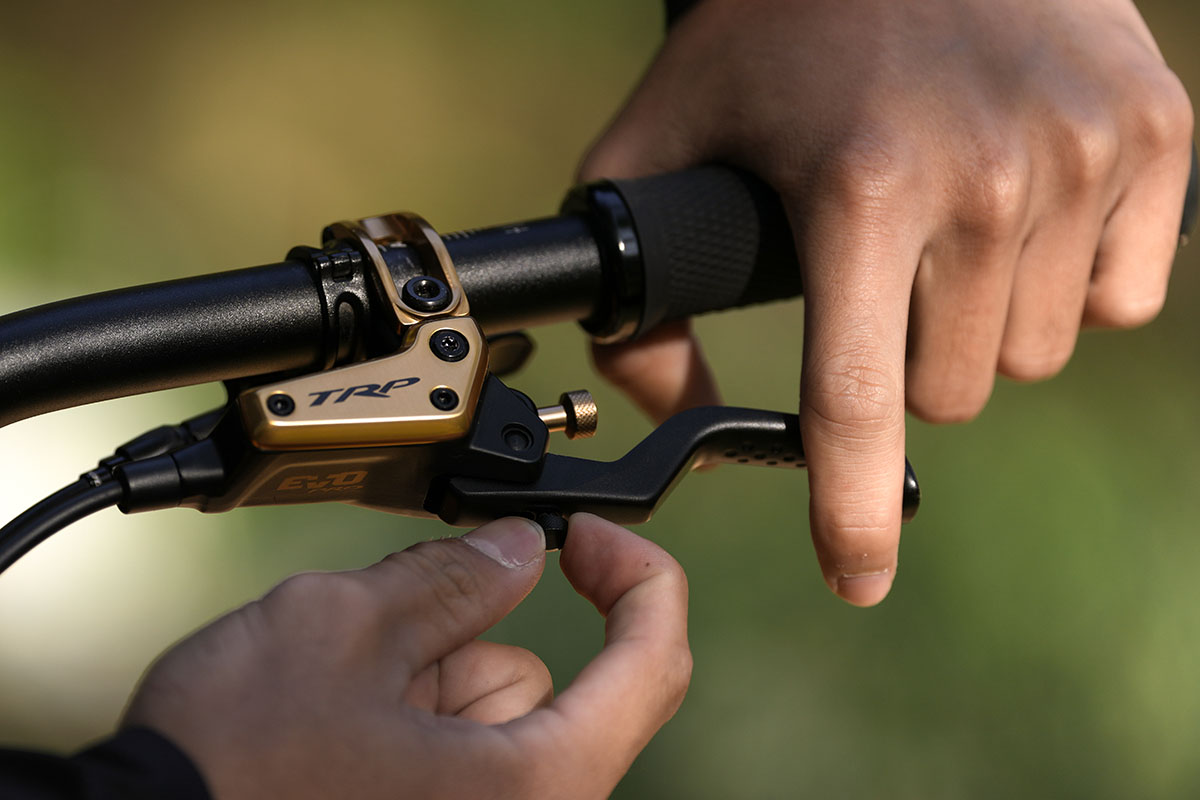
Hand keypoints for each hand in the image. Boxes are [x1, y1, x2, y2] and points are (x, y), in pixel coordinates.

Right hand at [122, 515, 690, 798]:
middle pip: (539, 686)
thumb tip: (514, 550)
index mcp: (536, 786)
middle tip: (375, 645)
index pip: (650, 664)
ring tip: (334, 697)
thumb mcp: (343, 630)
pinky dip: (404, 715)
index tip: (590, 537)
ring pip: (486, 714)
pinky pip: (450, 750)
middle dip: (461, 644)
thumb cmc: (228, 773)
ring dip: (422, 680)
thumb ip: (450, 579)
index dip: (638, 577)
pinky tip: (334, 723)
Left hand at [580, 0, 1193, 605]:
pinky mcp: (1157, 136)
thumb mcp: (665, 138)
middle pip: (950, 395)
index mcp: (858, 189)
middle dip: (904, 366)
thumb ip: (642, 288)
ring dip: (977, 328)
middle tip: (877, 282)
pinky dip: (1063, 286)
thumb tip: (672, 403)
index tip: (858, 580)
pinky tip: (1016, 216)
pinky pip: (1116, 301)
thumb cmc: (777, 27)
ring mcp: (1085, 157)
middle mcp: (986, 181)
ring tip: (940, 235)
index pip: (857, 402)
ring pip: (1028, 356)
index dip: (854, 513)